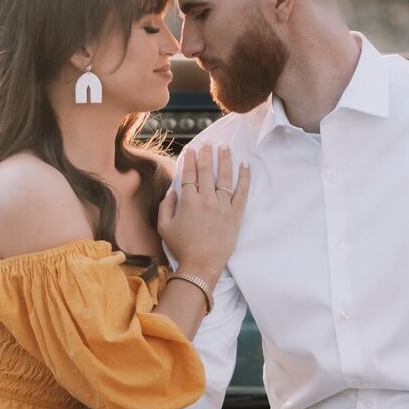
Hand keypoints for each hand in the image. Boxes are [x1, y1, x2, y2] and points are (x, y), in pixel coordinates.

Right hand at [157, 144, 249, 283]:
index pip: (189, 175)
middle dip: (206, 155)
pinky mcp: (236, 214)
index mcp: (188, 201)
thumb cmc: (182, 248)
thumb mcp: (164, 228)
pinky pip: (242, 191)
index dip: (189, 160)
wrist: (202, 264)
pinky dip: (244, 177)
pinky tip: (244, 165)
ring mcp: (223, 206)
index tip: (191, 150)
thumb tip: (172, 191)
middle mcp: (206, 200)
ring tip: (224, 147)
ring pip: (224, 177)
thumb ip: (165, 206)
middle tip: (207, 144)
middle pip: (206, 171)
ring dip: (224, 159)